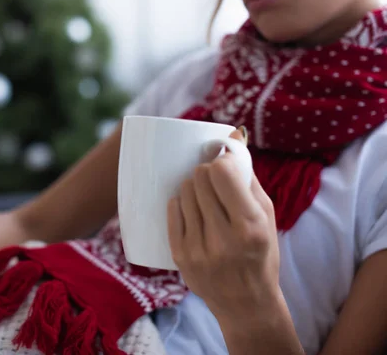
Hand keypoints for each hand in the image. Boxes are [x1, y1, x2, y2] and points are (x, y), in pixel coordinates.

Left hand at [167, 129, 280, 320]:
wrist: (246, 303)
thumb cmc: (260, 253)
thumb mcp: (266, 216)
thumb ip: (249, 176)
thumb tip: (234, 136)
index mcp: (250, 226)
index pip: (222, 172)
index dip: (222, 162)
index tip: (226, 163)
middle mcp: (223, 239)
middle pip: (200, 178)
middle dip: (208, 173)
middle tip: (216, 184)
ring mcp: (198, 249)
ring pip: (184, 191)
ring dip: (195, 188)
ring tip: (207, 201)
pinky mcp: (180, 256)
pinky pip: (172, 209)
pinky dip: (182, 205)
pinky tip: (196, 214)